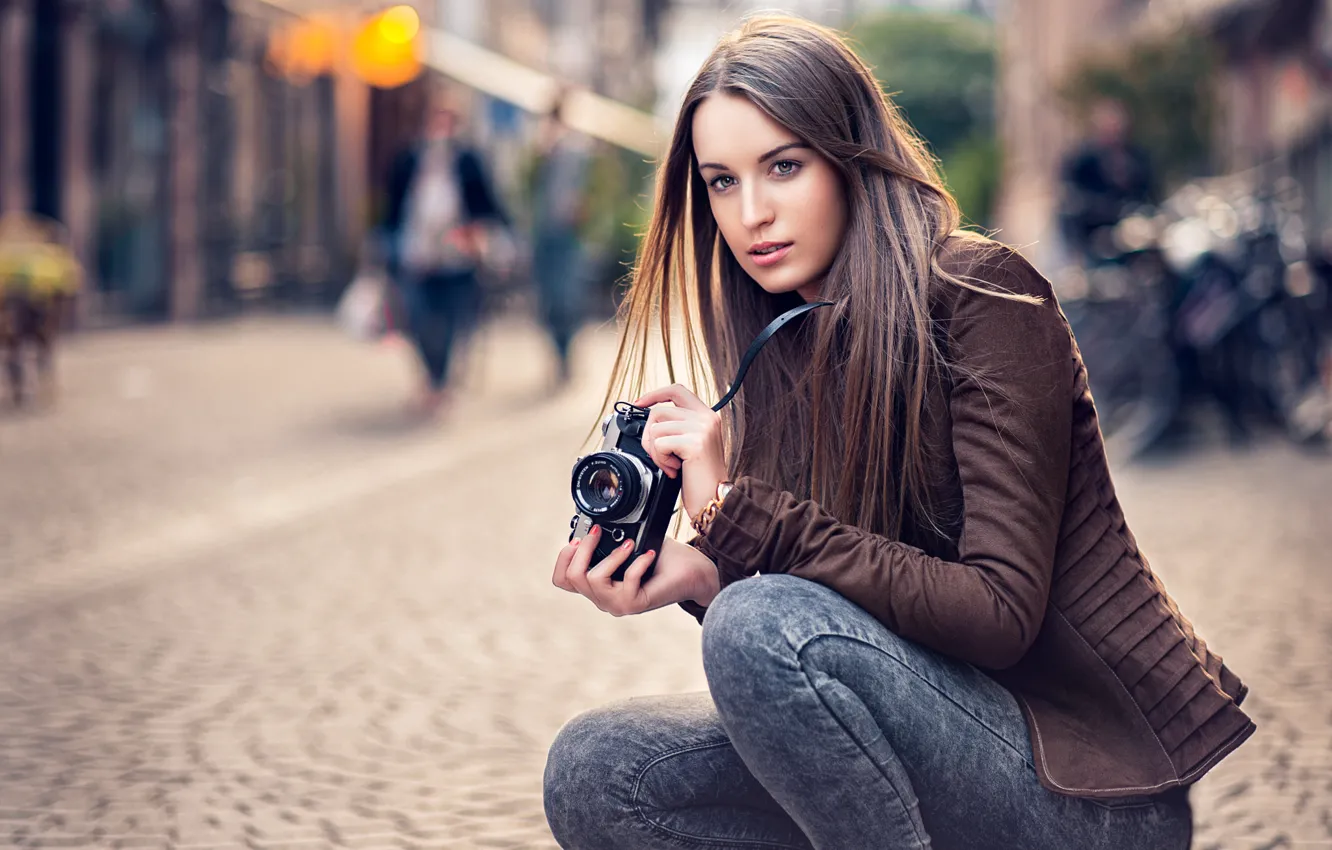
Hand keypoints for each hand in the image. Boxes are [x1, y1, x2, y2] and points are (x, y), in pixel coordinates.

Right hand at [551, 532, 720, 615]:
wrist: (693, 572)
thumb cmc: (662, 557)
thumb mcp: (628, 542)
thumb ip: (608, 539)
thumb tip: (593, 524)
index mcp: (598, 584)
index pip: (562, 580)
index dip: (563, 557)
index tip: (578, 538)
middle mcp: (603, 598)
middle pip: (572, 578)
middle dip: (582, 549)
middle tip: (597, 531)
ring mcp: (617, 604)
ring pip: (593, 580)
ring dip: (610, 556)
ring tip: (629, 544)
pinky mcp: (635, 605)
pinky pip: (626, 581)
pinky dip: (637, 563)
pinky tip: (648, 554)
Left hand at [633, 384, 727, 521]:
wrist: (714, 498)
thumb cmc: (701, 477)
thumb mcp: (692, 444)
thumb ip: (678, 426)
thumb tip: (650, 417)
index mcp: (707, 415)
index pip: (677, 390)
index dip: (655, 394)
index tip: (639, 403)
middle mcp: (706, 418)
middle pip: (659, 411)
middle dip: (650, 436)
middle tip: (660, 455)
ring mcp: (702, 429)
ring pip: (656, 428)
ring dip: (656, 451)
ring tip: (671, 464)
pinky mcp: (695, 443)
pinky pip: (660, 444)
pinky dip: (661, 460)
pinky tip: (675, 470)